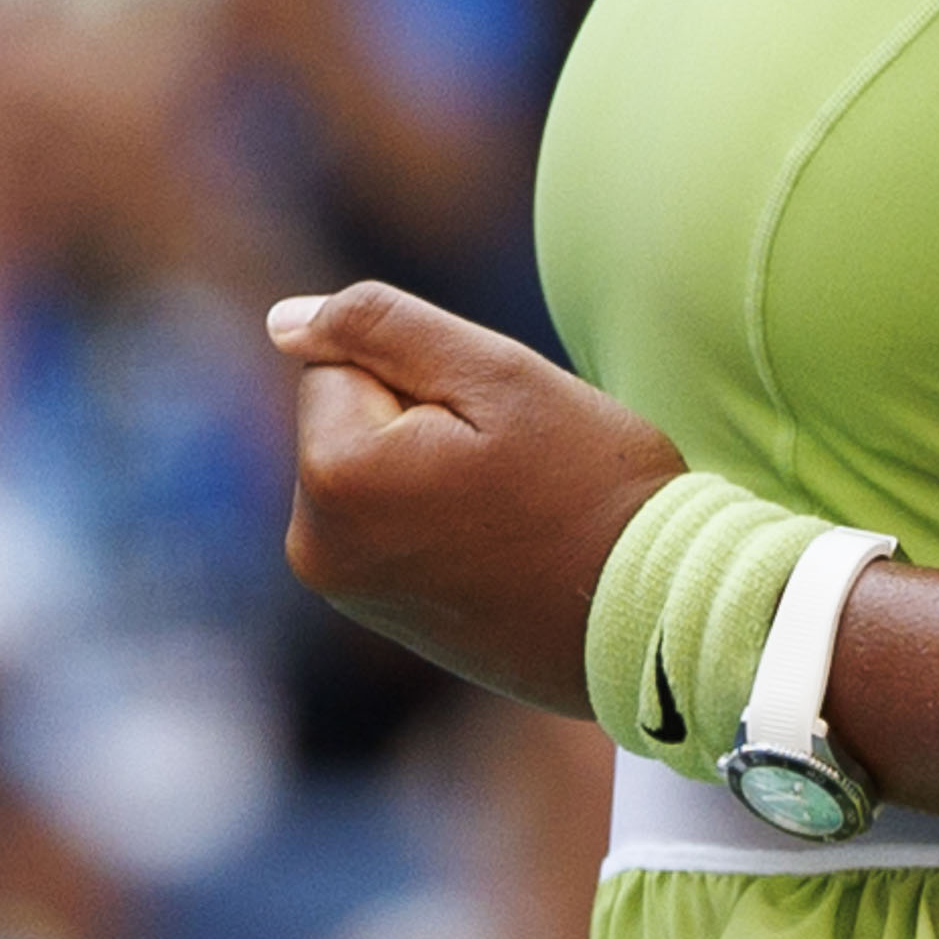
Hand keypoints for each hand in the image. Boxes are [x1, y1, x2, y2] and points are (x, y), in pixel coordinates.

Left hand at [266, 286, 678, 715]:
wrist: (655, 616)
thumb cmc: (589, 486)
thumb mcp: (495, 374)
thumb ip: (380, 326)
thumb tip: (283, 322)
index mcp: (334, 478)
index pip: (344, 359)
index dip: (426, 374)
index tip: (489, 429)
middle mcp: (316, 547)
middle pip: (350, 415)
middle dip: (418, 419)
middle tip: (507, 470)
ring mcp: (345, 590)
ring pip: (373, 466)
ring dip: (430, 468)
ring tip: (509, 511)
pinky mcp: (378, 614)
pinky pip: (391, 521)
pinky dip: (439, 517)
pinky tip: (502, 546)